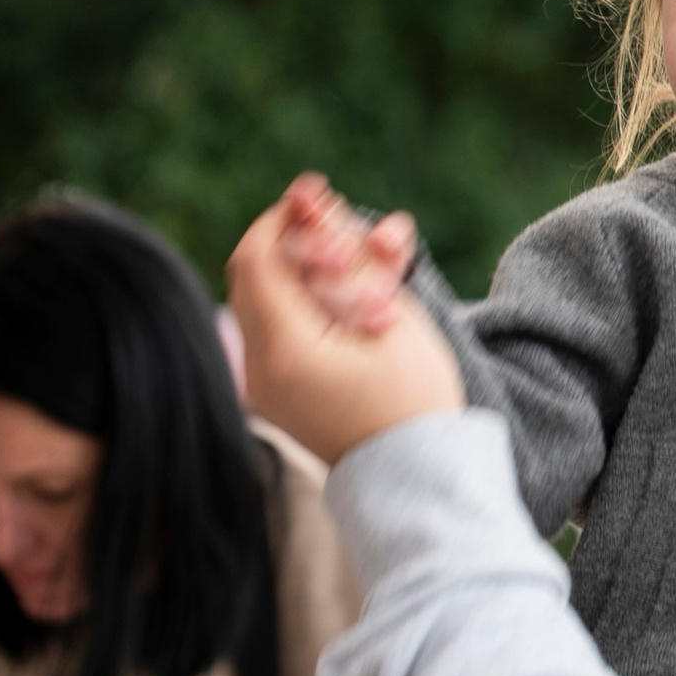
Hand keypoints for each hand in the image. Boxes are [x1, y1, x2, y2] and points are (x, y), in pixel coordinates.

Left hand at [228, 191, 465, 465]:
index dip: (284, 217)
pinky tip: (351, 302)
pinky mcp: (279, 396)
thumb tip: (310, 200)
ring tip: (362, 268)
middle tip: (341, 228)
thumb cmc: (415, 398)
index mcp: (284, 349)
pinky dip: (306, 306)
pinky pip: (278, 333)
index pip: (258, 257)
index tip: (318, 195)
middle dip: (295, 242)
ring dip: (304, 273)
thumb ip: (345, 255)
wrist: (421, 480)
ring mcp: (264, 386)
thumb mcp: (389, 314)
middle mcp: (260, 370)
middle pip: (255, 277)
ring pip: (266, 302)